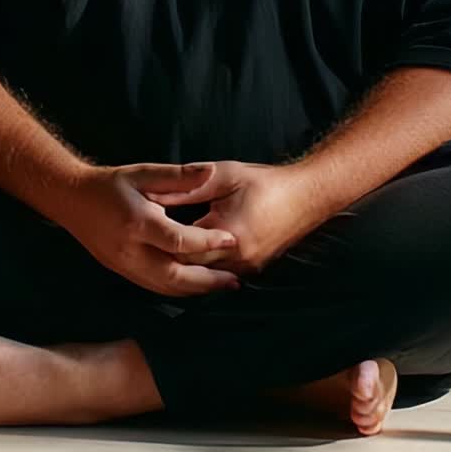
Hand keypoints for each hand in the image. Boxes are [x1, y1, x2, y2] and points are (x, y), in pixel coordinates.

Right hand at [64, 162, 240, 295]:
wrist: (72, 200)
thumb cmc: (110, 183)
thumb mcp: (143, 173)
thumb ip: (178, 175)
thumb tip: (210, 172)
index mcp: (137, 222)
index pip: (178, 240)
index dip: (207, 242)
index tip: (231, 240)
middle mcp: (130, 250)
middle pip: (174, 275)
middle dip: (207, 281)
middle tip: (235, 281)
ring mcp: (124, 265)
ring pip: (165, 287)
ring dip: (196, 290)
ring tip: (222, 287)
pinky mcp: (122, 272)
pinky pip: (154, 287)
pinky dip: (178, 290)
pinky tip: (196, 287)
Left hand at [147, 161, 307, 273]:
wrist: (307, 195)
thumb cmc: (265, 181)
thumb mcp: (225, 176)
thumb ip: (190, 187)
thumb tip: (155, 195)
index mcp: (228, 233)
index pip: (182, 247)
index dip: (161, 239)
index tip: (143, 228)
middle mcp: (238, 258)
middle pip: (192, 267)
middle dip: (169, 256)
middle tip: (146, 245)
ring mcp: (248, 267)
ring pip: (206, 275)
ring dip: (186, 265)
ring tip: (162, 252)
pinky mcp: (254, 269)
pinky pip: (221, 274)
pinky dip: (204, 267)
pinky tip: (189, 257)